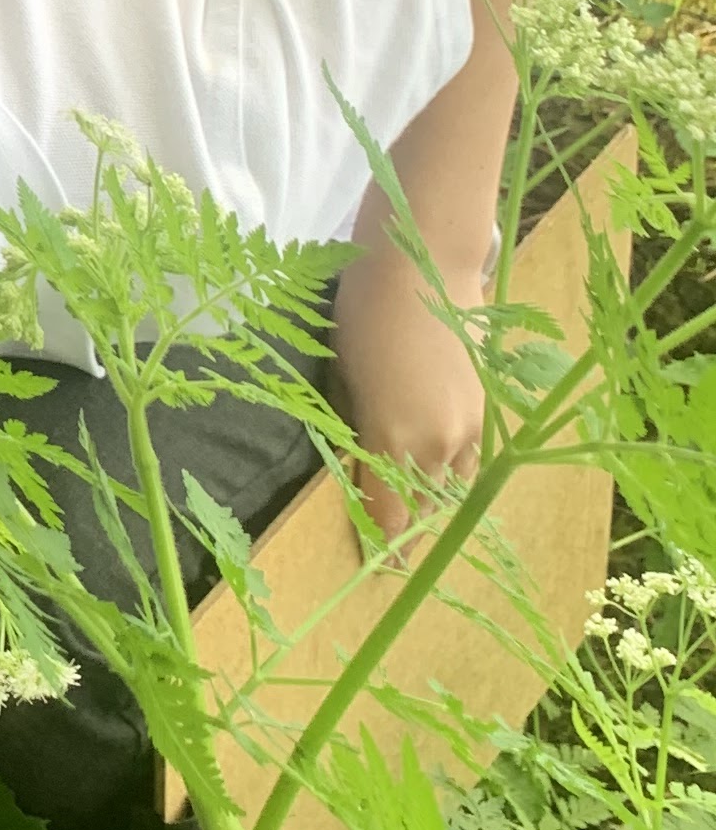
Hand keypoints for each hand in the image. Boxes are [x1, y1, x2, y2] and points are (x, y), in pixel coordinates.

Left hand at [332, 248, 488, 540]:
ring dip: (435, 502)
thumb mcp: (343, 377)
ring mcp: (468, 426)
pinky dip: (455, 471)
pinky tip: (443, 473)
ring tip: (419, 518)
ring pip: (453, 485)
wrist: (421, 264)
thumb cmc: (362, 314)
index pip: (388, 513)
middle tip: (394, 549)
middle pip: (424, 507)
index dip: (381, 541)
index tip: (377, 564)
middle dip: (408, 528)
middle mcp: (436, 443)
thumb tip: (358, 460)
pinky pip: (471, 457)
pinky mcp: (486, 405)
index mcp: (391, 439)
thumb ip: (356, 428)